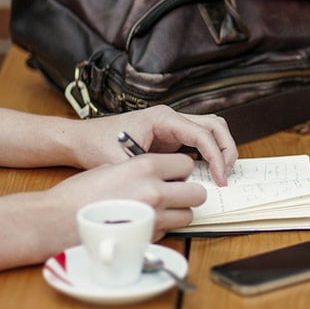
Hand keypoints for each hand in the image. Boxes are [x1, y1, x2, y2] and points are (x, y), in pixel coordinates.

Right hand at [47, 153, 205, 240]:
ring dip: (178, 213)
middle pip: (197, 193)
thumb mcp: (112, 167)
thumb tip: (160, 175)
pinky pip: (169, 231)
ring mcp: (153, 217)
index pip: (187, 164)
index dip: (181, 170)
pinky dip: (162, 228)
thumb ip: (140, 169)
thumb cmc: (79, 193)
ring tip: (159, 210)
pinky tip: (143, 222)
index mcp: (145, 166)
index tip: (174, 174)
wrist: (57, 220)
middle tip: (175, 193)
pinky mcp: (147, 238)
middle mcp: (154, 190)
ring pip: (188, 216)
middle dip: (188, 193)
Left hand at [71, 105, 237, 185]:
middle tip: (227, 175)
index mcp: (162, 118)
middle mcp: (171, 117)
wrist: (82, 138)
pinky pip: (200, 140)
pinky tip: (207, 173)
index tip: (220, 178)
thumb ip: (147, 174)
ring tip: (222, 173)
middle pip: (215, 125)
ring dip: (221, 149)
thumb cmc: (97, 145)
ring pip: (211, 129)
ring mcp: (173, 126)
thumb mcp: (121, 163)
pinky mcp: (171, 136)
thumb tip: (172, 190)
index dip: (216, 157)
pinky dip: (210, 154)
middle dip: (226, 149)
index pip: (202, 134)